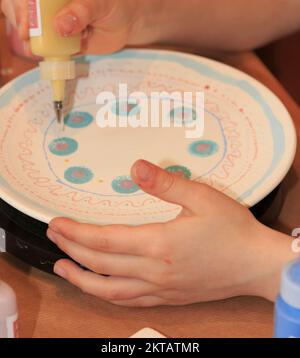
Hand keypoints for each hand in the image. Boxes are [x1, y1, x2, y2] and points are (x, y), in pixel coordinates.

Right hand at [1, 0, 141, 53]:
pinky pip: (44, 48)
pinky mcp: (58, 40)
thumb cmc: (115, 0)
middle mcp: (46, 0)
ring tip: (42, 48)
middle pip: (18, 8)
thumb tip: (59, 26)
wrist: (130, 21)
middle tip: (30, 38)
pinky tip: (50, 55)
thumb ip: (82, 9)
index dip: (20, 3)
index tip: (28, 23)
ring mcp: (50, 21)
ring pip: (28, 30)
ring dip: (30, 41)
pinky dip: (43, 53)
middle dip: (21, 23)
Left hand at [46, 159, 294, 306]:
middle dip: (71, 249)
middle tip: (53, 237)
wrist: (257, 264)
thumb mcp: (202, 197)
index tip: (56, 223)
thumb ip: (165, 183)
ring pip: (109, 290)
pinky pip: (129, 300)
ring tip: (62, 267)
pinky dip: (107, 294)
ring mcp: (160, 288)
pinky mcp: (168, 297)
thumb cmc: (232, 229)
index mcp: (159, 244)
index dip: (75, 232)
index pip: (104, 241)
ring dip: (81, 280)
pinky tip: (101, 287)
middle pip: (100, 265)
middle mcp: (154, 271)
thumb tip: (136, 167)